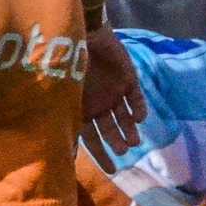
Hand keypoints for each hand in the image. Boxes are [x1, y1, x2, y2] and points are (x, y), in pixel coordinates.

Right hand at [80, 21, 146, 171]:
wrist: (87, 34)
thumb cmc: (71, 66)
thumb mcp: (67, 97)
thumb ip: (70, 121)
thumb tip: (65, 150)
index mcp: (82, 110)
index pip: (92, 139)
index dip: (101, 155)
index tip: (111, 170)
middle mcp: (99, 105)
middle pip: (110, 130)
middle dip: (117, 142)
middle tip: (124, 151)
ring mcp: (114, 93)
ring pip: (125, 117)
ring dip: (130, 130)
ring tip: (134, 141)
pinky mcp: (129, 80)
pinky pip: (137, 98)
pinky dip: (139, 108)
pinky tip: (140, 118)